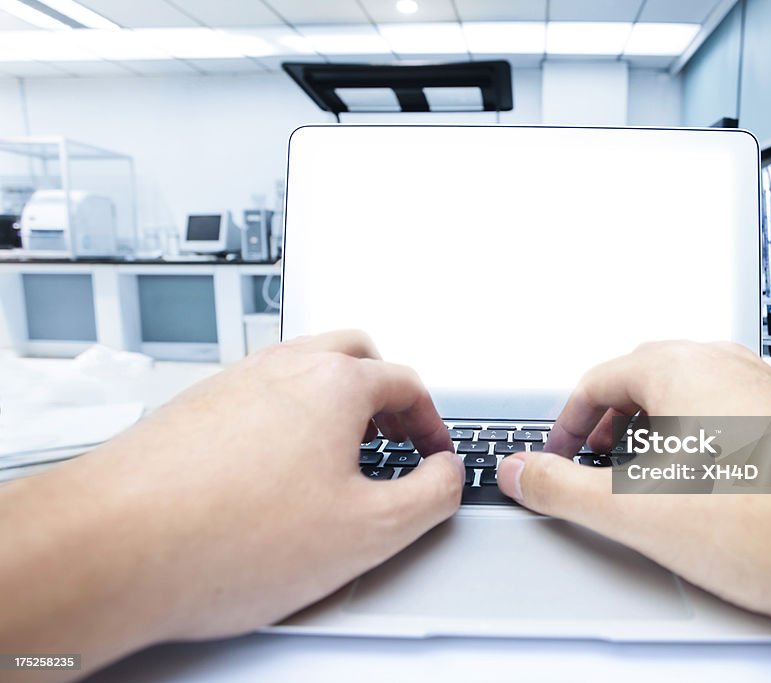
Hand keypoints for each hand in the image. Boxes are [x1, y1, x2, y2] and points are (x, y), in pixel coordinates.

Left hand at [0, 331, 462, 678]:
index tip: (431, 455)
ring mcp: (232, 383)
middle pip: (352, 354)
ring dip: (331, 401)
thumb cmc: (226, 536)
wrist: (112, 548)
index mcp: (334, 384)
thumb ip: (431, 496)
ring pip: (300, 369)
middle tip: (390, 435)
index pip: (406, 383)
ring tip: (333, 456)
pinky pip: (256, 395)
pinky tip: (272, 474)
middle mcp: (281, 368)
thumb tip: (446, 476)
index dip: (431, 423)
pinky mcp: (193, 409)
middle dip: (382, 391)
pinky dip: (282, 418)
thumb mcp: (369, 530)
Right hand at [496, 341, 770, 682]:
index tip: (557, 454)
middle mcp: (729, 366)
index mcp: (683, 368)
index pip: (600, 378)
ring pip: (692, 393)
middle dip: (610, 421)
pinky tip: (710, 491)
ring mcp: (769, 391)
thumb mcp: (635, 512)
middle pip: (645, 376)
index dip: (567, 421)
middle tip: (594, 462)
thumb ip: (563, 488)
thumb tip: (521, 473)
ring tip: (648, 479)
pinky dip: (702, 441)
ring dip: (656, 429)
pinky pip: (732, 414)